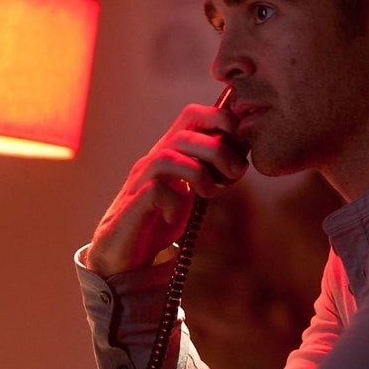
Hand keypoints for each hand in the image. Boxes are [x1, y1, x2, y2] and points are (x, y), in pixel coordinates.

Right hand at [86, 98, 247, 276]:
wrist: (125, 252)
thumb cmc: (162, 217)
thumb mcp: (193, 191)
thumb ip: (212, 173)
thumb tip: (242, 159)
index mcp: (171, 152)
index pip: (193, 115)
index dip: (221, 120)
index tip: (242, 147)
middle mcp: (153, 160)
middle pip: (184, 135)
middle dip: (218, 151)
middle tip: (234, 175)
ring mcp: (140, 182)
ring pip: (167, 158)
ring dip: (198, 174)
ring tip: (210, 194)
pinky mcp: (131, 206)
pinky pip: (154, 192)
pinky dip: (175, 202)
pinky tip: (178, 216)